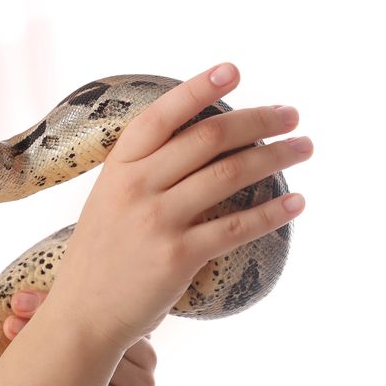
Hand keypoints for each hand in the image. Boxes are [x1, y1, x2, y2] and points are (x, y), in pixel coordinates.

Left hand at [5, 290, 156, 385]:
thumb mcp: (65, 357)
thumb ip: (61, 328)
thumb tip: (17, 301)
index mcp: (130, 332)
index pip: (97, 307)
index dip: (54, 300)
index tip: (17, 301)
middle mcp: (144, 356)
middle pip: (100, 329)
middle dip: (51, 321)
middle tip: (10, 322)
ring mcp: (144, 385)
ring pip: (102, 360)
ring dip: (56, 354)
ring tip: (16, 350)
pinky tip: (43, 385)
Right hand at [45, 62, 311, 348]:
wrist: (83, 314)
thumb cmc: (102, 256)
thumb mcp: (108, 201)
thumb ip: (145, 172)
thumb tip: (202, 141)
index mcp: (118, 168)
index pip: (162, 116)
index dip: (199, 89)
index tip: (233, 70)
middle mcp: (136, 187)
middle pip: (207, 139)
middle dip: (258, 120)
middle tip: (291, 114)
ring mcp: (156, 221)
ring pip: (229, 175)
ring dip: (276, 157)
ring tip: (303, 147)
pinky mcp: (178, 256)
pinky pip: (237, 227)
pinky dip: (272, 212)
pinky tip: (296, 202)